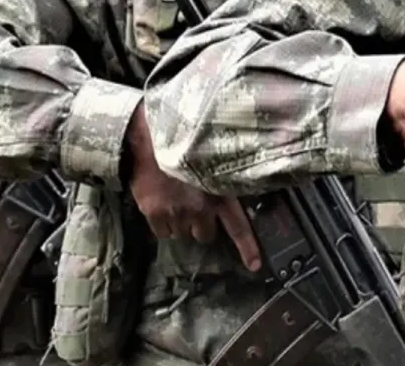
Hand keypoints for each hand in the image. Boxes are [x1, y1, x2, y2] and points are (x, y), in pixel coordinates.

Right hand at [124, 104, 260, 271]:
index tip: (254, 266)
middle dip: (203, 225)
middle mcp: (199, 208)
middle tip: (196, 208)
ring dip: (183, 224)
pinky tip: (163, 206)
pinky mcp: (154, 214)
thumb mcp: (213, 159)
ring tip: (177, 202)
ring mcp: (176, 213)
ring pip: (183, 234)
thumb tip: (235, 189)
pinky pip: (163, 233)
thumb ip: (223, 178)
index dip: (247, 248)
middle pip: (206, 235)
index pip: (238, 226)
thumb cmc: (185, 142)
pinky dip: (164, 224)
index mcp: (219, 194)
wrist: (149, 138)